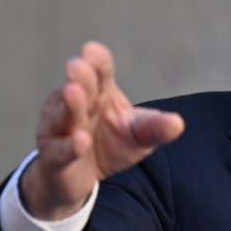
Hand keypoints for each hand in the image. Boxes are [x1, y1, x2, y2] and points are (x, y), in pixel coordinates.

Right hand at [20, 41, 184, 220]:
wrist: (83, 178)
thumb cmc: (110, 145)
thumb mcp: (139, 136)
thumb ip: (155, 128)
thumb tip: (178, 123)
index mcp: (100, 92)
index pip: (98, 71)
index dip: (95, 60)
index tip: (91, 51)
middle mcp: (77, 105)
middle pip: (79, 87)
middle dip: (79, 77)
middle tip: (77, 66)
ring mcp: (60, 129)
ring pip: (62, 115)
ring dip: (69, 105)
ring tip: (72, 92)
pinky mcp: (53, 157)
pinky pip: (59, 150)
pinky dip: (69, 146)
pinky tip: (81, 140)